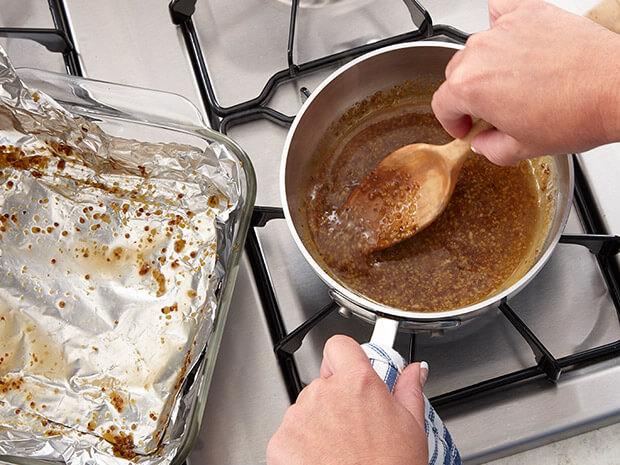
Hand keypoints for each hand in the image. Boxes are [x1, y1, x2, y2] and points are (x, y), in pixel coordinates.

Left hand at [266, 335, 428, 464]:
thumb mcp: (412, 428)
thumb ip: (408, 389)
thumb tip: (415, 370)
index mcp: (357, 383)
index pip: (339, 346)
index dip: (345, 358)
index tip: (350, 370)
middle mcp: (324, 393)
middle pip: (323, 384)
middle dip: (335, 402)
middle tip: (353, 430)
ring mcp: (299, 416)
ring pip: (305, 410)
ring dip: (317, 425)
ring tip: (339, 452)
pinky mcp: (280, 440)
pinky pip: (289, 435)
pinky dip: (299, 448)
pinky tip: (321, 462)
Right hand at [431, 0, 619, 164]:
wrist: (616, 88)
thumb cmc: (575, 114)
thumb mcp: (522, 149)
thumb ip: (489, 149)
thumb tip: (483, 142)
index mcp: (469, 88)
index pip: (441, 104)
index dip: (451, 121)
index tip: (465, 127)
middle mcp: (480, 53)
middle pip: (456, 73)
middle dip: (468, 94)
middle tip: (490, 110)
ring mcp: (504, 29)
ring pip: (477, 47)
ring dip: (486, 64)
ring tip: (512, 80)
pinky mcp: (529, 12)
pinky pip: (500, 11)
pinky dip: (501, 25)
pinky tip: (513, 41)